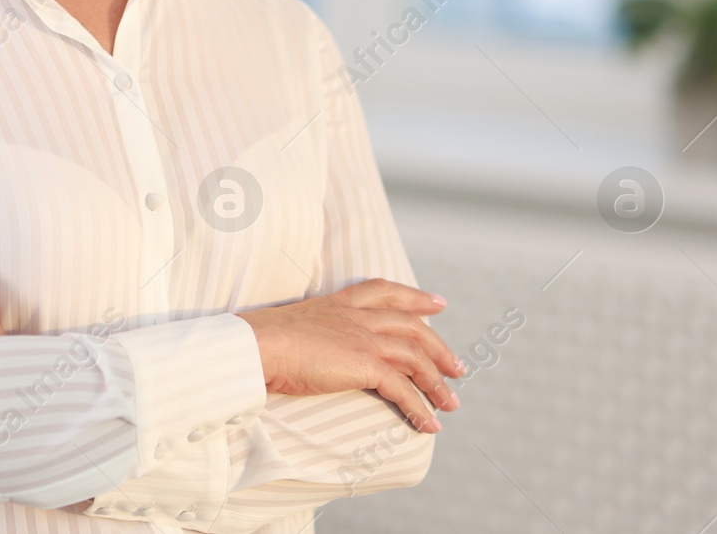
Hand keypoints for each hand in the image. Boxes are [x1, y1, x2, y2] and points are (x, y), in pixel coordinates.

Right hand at [234, 278, 465, 432]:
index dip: (414, 297)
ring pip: (415, 357)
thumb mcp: (290, 328)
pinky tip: (429, 424)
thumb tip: (305, 349)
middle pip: (411, 326)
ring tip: (451, 404)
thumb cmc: (262, 341)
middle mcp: (356, 316)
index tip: (437, 304)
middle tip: (458, 367)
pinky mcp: (365, 363)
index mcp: (338, 302)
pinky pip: (403, 389)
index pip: (384, 291)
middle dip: (440, 347)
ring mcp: (363, 338)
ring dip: (437, 383)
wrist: (258, 345)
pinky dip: (420, 408)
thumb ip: (308, 335)